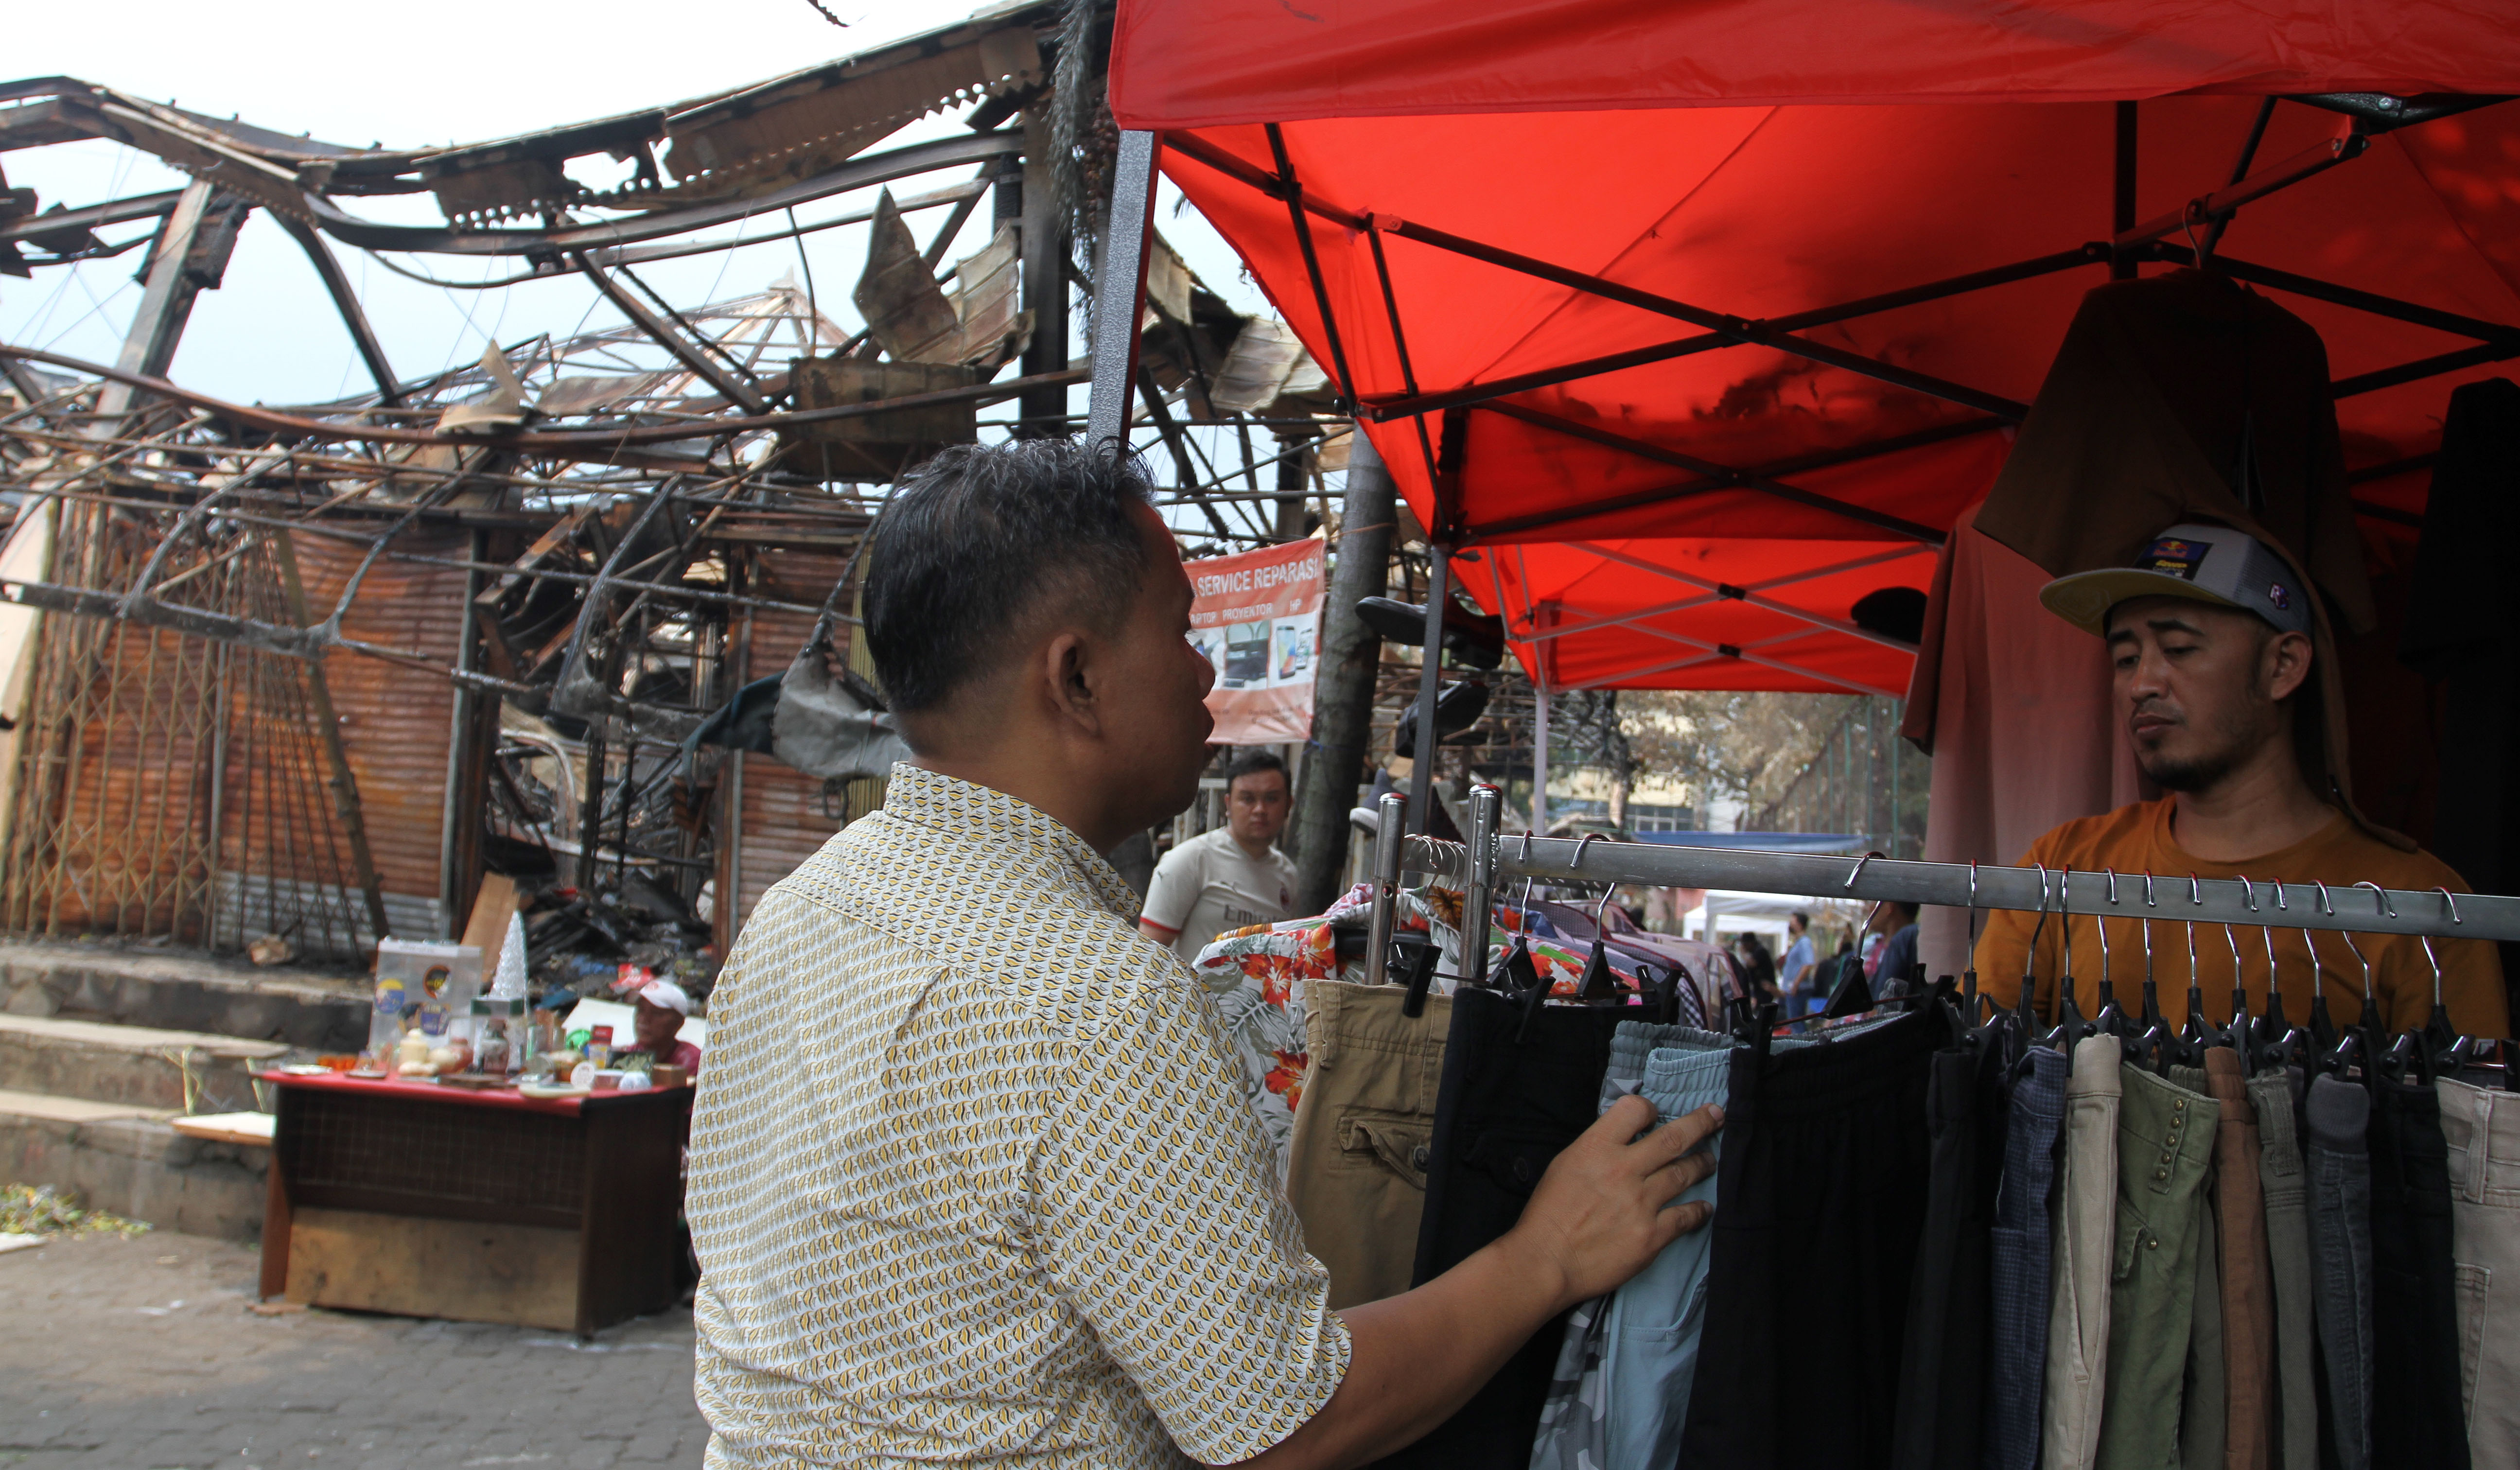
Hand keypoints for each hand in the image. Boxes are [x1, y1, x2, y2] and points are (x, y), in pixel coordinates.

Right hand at [1496, 1093, 1723, 1308]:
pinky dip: (1699, 1211)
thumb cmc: (1548, 1215)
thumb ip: (1595, 1150)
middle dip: (1701, 1123)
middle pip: (1674, 1138)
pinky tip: (1705, 1209)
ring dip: (1702, 1164)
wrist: (1546, 1261)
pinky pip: (1686, 1216)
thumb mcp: (1564, 1165)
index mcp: (1596, 1148)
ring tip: (1710, 1161)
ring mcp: (1641, 1202)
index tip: (1656, 1116)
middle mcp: (1623, 1170)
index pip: (1634, 1110)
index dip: (1649, 1109)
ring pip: (1684, 1173)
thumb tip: (1620, 1142)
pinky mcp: (1652, 1235)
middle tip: (1717, 1116)